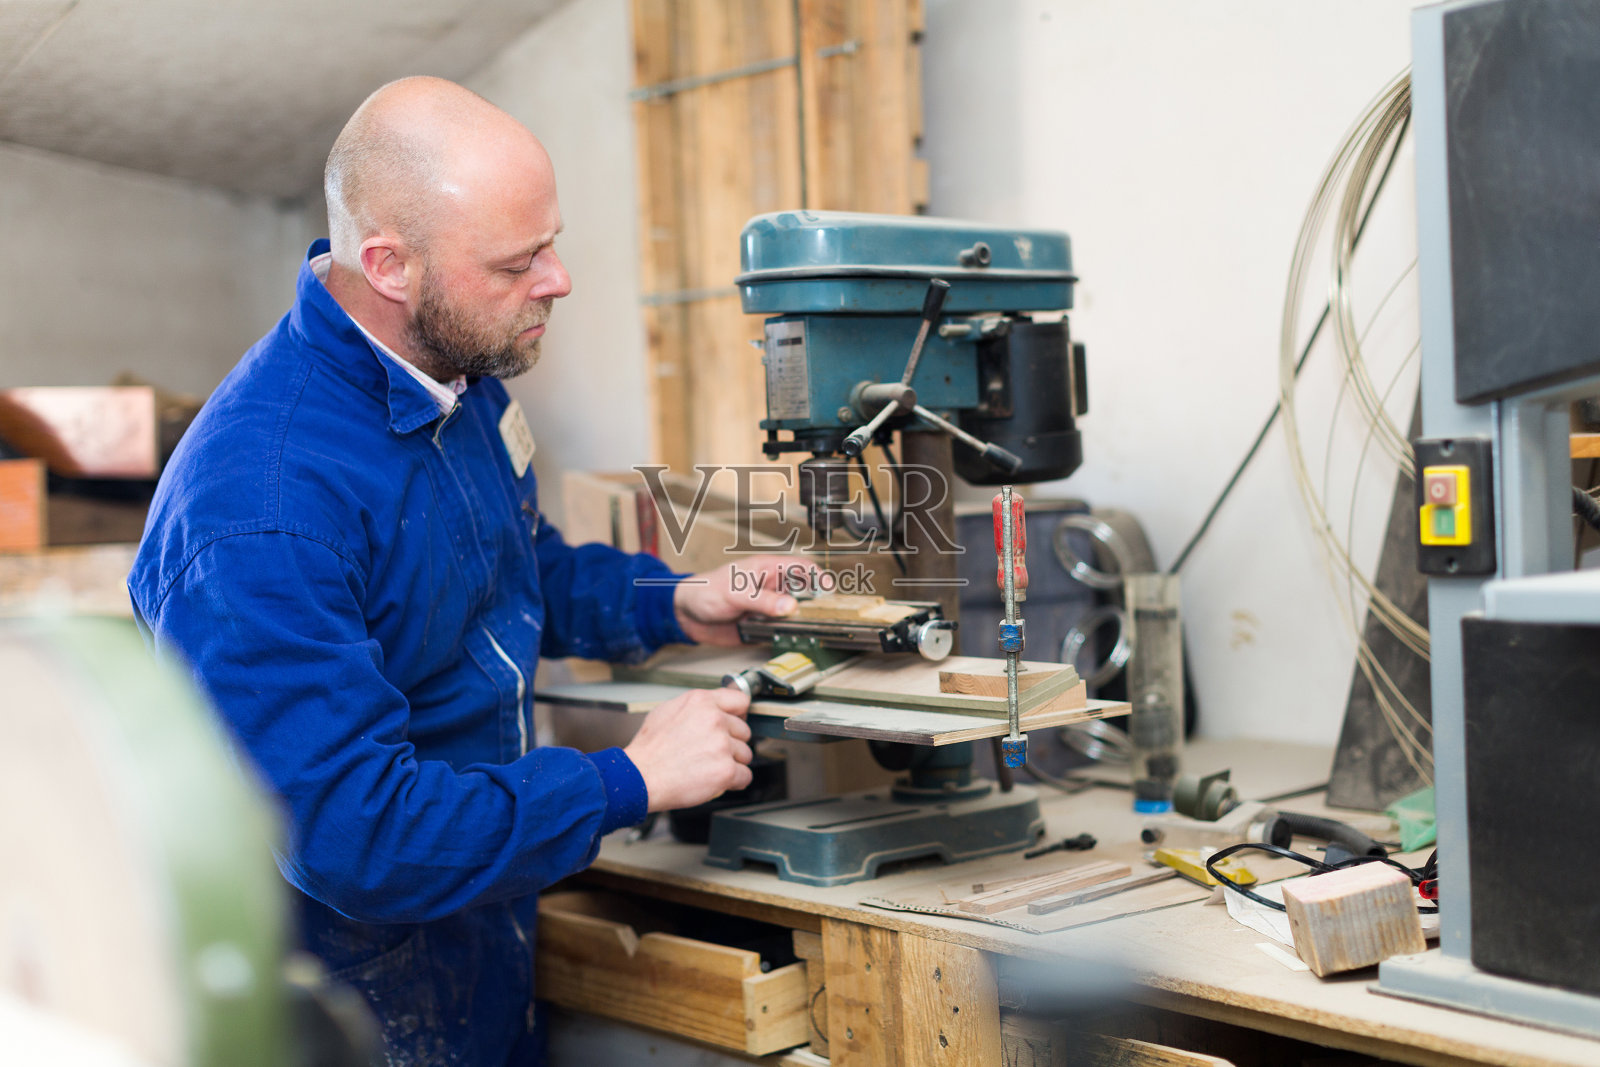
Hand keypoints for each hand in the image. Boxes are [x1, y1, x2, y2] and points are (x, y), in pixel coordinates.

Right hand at [624, 687, 753, 811]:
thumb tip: (713, 708)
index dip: (737, 716)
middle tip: (709, 752)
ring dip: (732, 763)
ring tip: (708, 767)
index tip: (734, 724)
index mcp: (701, 701)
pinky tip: (716, 780)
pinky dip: (734, 782)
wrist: (639, 777)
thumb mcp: (666, 711)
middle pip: (744, 731)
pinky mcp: (726, 770)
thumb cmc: (649, 750)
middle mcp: (714, 719)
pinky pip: (745, 776)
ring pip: (745, 754)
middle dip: (731, 743)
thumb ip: (695, 707)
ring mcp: (722, 745)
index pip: (740, 700)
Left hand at [672, 556, 818, 645]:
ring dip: (804, 624)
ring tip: (811, 632)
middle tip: (825, 617)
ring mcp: (769, 609)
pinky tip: (792, 642)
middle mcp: (772, 588)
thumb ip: (762, 600)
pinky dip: (789, 638)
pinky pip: (782, 632)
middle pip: (805, 593)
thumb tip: (789, 606)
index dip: (819, 578)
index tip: (829, 591)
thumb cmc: (705, 591)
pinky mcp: (763, 627)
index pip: (802, 568)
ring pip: (796, 615)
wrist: (685, 614)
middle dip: (817, 604)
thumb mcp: (735, 592)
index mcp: (768, 570)